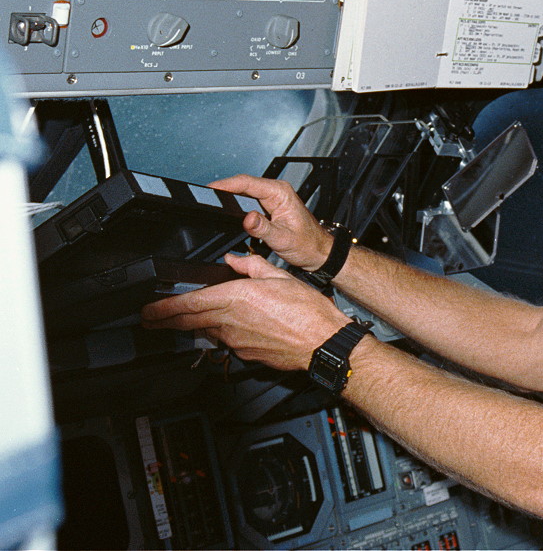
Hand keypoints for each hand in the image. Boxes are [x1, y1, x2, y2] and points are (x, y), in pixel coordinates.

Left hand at [141, 253, 350, 370]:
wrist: (322, 342)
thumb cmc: (308, 310)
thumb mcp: (280, 276)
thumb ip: (252, 266)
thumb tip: (235, 260)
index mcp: (238, 297)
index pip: (190, 303)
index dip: (164, 308)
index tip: (148, 310)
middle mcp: (232, 321)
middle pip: (188, 322)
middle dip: (164, 321)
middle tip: (148, 321)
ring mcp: (237, 340)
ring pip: (207, 330)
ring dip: (194, 325)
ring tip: (183, 321)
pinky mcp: (246, 353)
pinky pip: (227, 341)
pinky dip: (222, 333)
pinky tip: (230, 328)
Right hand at [211, 174, 333, 270]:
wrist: (318, 252)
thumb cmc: (308, 244)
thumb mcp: (283, 239)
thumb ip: (263, 229)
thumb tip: (247, 218)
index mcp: (280, 193)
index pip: (247, 182)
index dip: (225, 184)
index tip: (209, 188)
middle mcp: (276, 192)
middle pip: (243, 184)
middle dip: (223, 189)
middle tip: (205, 198)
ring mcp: (272, 198)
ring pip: (244, 192)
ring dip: (229, 196)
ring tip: (212, 202)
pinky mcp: (269, 206)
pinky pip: (248, 201)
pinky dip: (236, 204)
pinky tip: (227, 209)